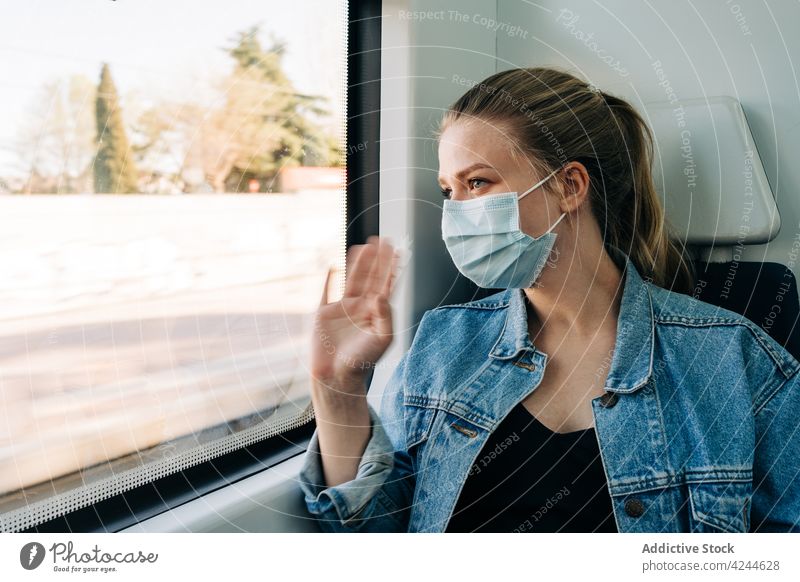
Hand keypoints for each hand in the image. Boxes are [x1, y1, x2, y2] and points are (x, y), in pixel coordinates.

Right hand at [311, 236, 398, 392]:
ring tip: (365, 246)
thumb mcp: (382, 339)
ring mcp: (342, 309)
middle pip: (370, 277)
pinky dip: (329, 278)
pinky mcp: (324, 314)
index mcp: (376, 313)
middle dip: (377, 259)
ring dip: (358, 263)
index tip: (398, 251)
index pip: (386, 285)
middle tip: (383, 240)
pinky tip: (333, 266)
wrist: (336, 376)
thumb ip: (385, 316)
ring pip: (352, 280)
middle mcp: (360, 308)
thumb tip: (381, 295)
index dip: (392, 268)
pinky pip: (326, 291)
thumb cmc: (363, 361)